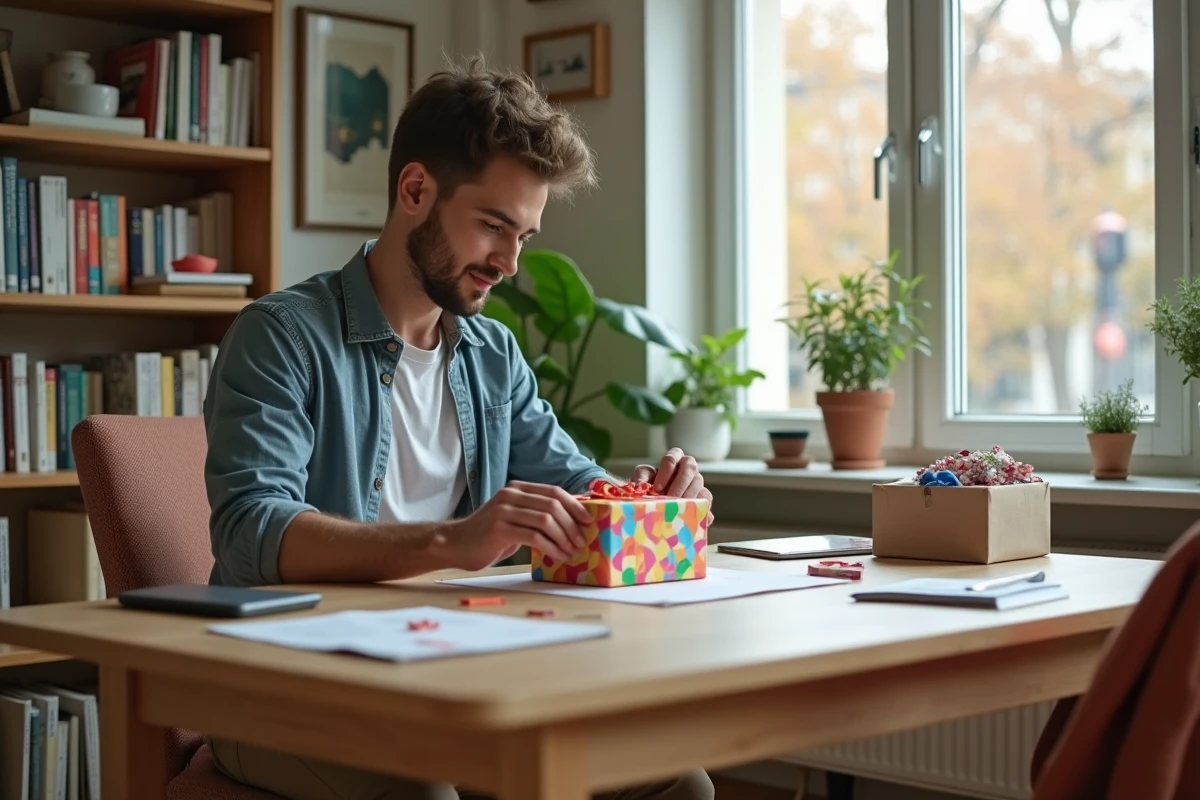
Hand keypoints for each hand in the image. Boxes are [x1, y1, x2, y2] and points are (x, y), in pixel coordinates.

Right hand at [448, 481, 591, 569]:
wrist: (456, 544)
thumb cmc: (490, 535)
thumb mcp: (515, 518)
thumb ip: (536, 514)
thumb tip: (571, 520)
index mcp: (518, 489)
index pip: (554, 491)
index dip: (575, 505)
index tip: (589, 521)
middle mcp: (511, 495)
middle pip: (553, 505)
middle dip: (572, 525)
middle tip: (582, 542)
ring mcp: (504, 510)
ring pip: (546, 520)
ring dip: (564, 538)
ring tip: (571, 552)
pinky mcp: (499, 529)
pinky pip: (534, 537)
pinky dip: (551, 548)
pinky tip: (557, 556)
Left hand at [630, 448, 714, 526]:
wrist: (653, 499)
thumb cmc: (649, 485)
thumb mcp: (642, 478)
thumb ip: (641, 478)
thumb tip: (639, 487)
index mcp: (674, 458)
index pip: (671, 459)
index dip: (665, 472)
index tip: (657, 488)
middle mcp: (688, 467)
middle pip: (690, 468)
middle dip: (680, 484)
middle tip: (671, 498)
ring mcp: (697, 482)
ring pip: (699, 483)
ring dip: (690, 497)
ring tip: (680, 509)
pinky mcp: (703, 498)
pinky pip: (706, 502)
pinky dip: (703, 510)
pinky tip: (698, 520)